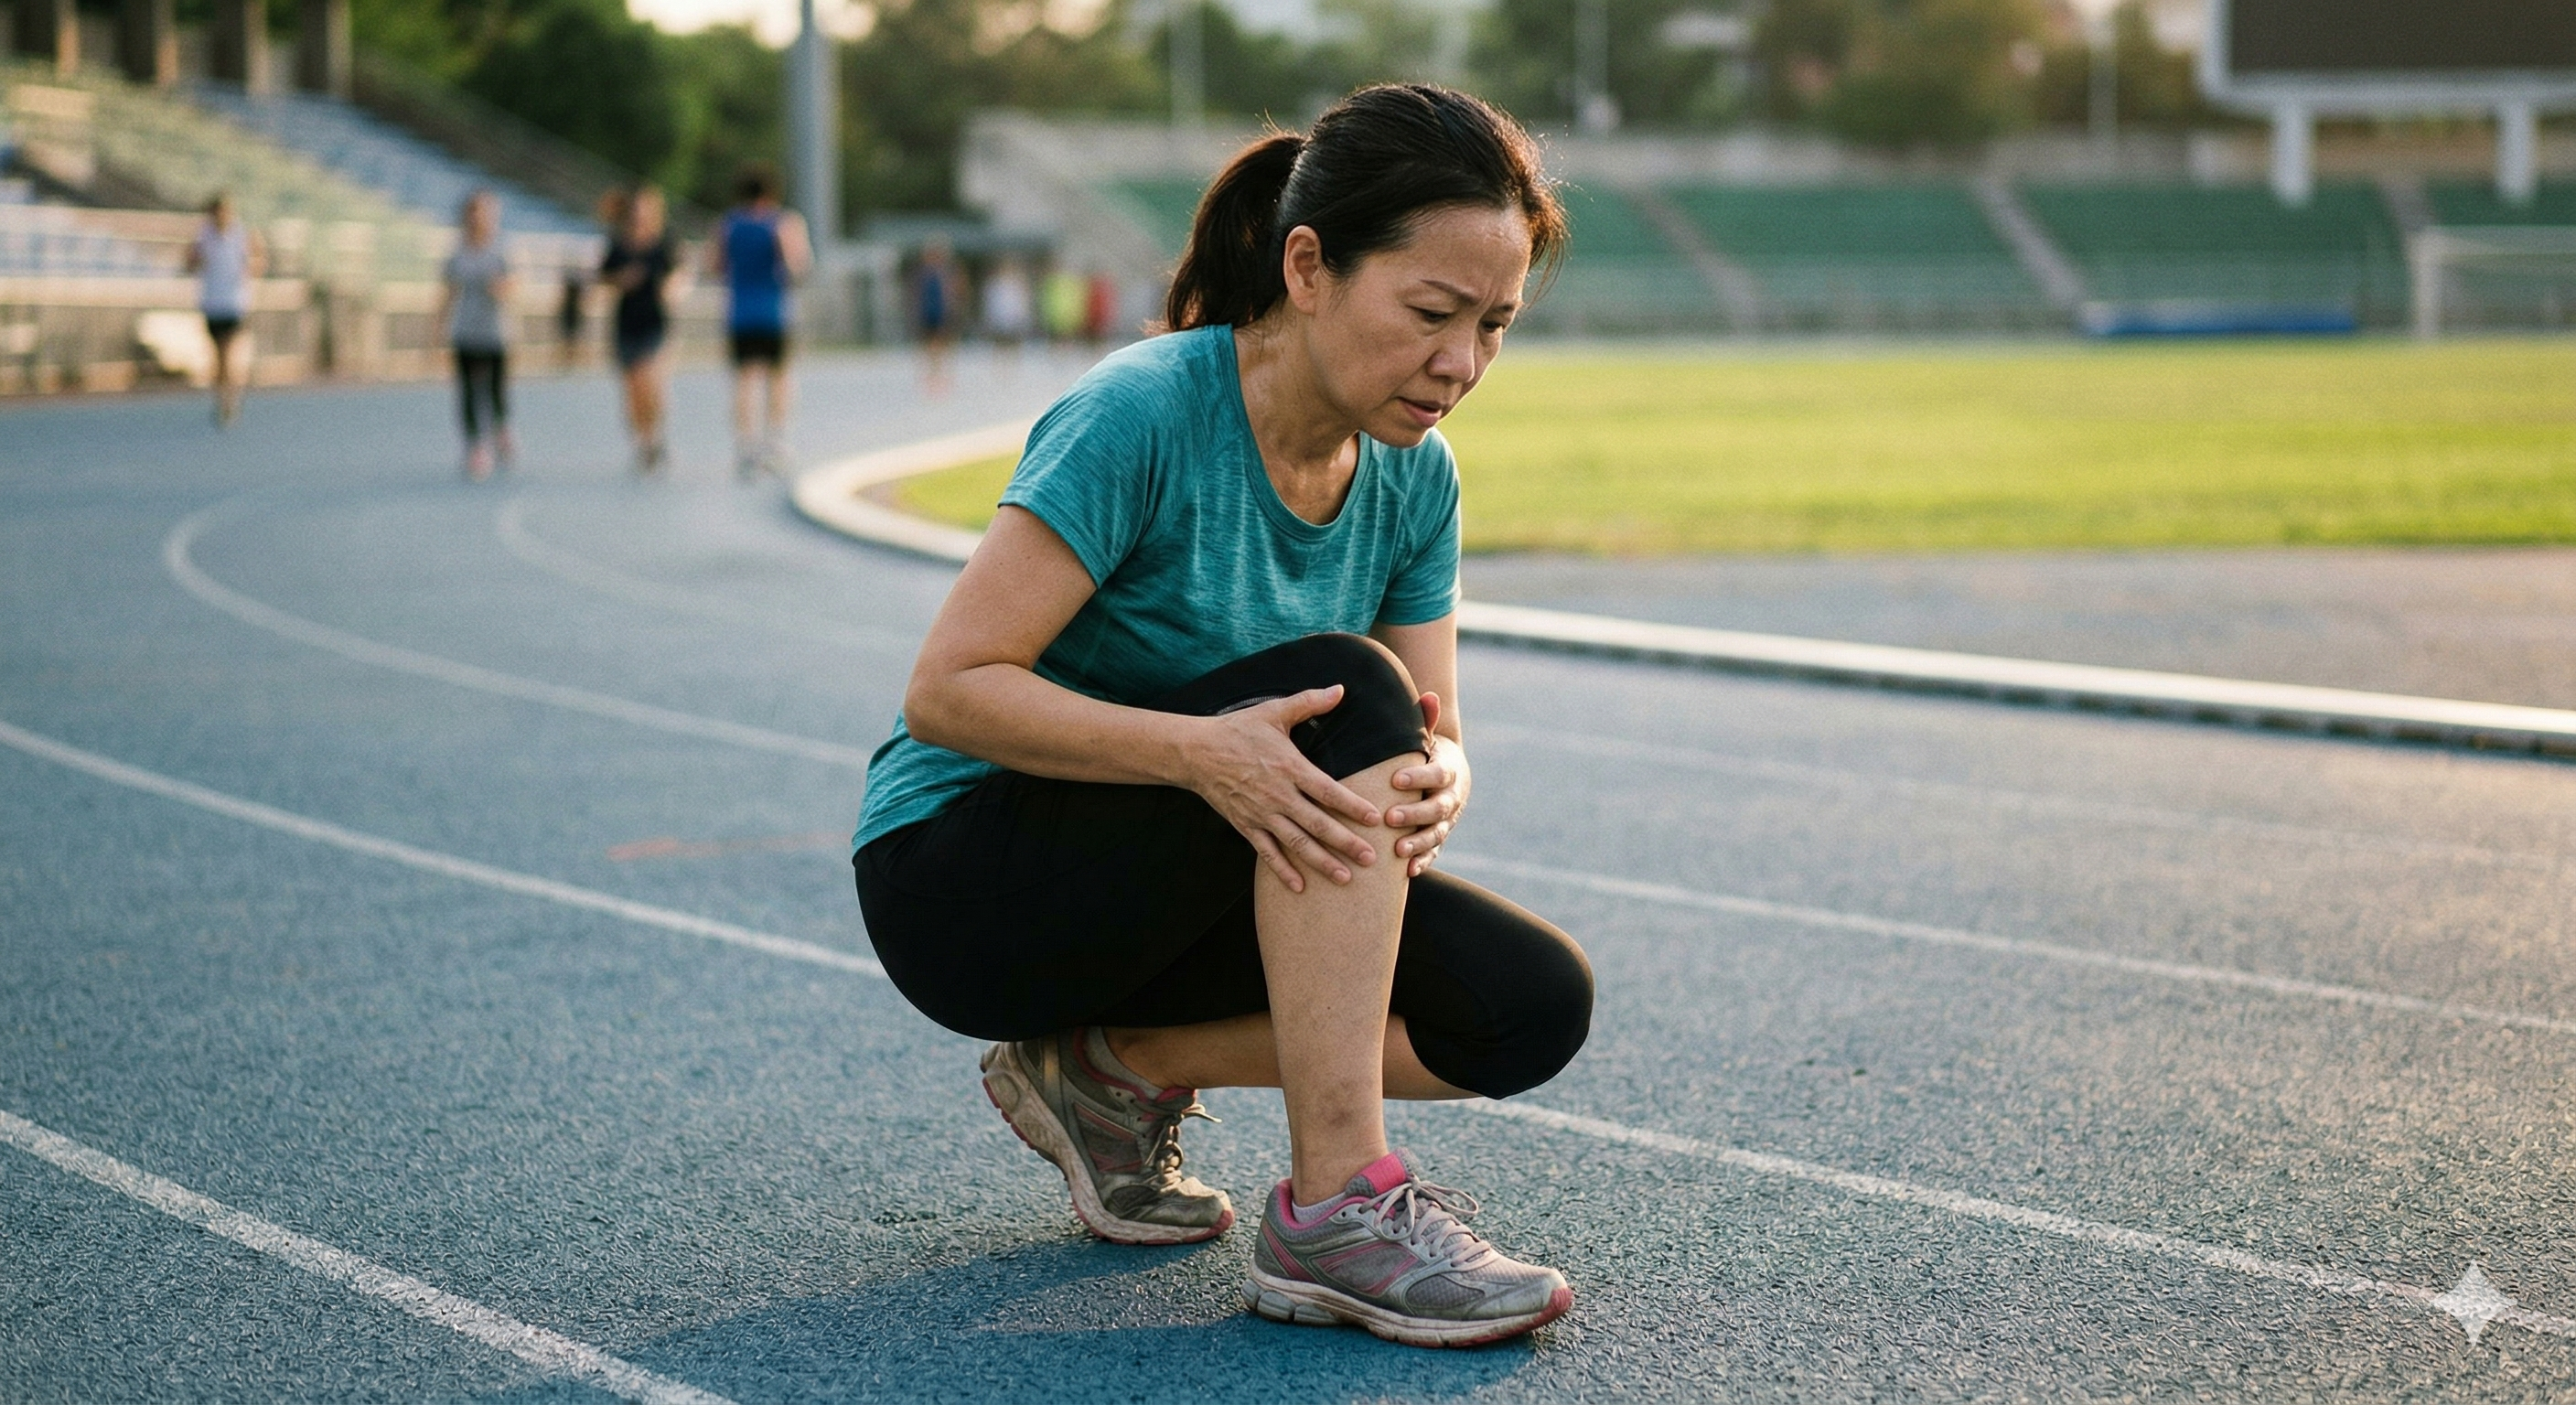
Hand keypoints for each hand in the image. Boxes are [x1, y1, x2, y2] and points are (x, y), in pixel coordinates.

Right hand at [1186, 686, 1383, 893]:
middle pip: (1317, 823)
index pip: (1328, 791)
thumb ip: (1309, 702)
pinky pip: (1267, 852)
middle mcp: (1278, 795)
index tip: (1375, 819)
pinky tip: (1300, 887)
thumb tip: (1340, 689)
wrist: (1196, 752)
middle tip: (1371, 858)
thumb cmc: (1239, 730)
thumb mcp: (1274, 711)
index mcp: (1289, 767)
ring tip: (1345, 877)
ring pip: (1296, 842)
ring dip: (1321, 861)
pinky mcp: (1246, 825)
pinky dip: (1282, 871)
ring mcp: (1261, 813)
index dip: (1353, 806)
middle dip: (1345, 842)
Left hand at [1385, 693, 1466, 876]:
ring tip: (1398, 850)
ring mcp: (1448, 819)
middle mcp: (1452, 796)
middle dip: (1415, 814)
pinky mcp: (1441, 836)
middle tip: (1389, 817)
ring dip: (1419, 842)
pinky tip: (1407, 871)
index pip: (1437, 773)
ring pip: (1438, 833)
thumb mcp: (1427, 735)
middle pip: (1438, 808)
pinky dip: (1424, 861)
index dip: (1419, 777)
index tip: (1395, 779)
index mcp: (1448, 769)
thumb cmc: (1426, 751)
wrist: (1446, 771)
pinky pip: (1435, 851)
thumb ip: (1426, 720)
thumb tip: (1429, 696)